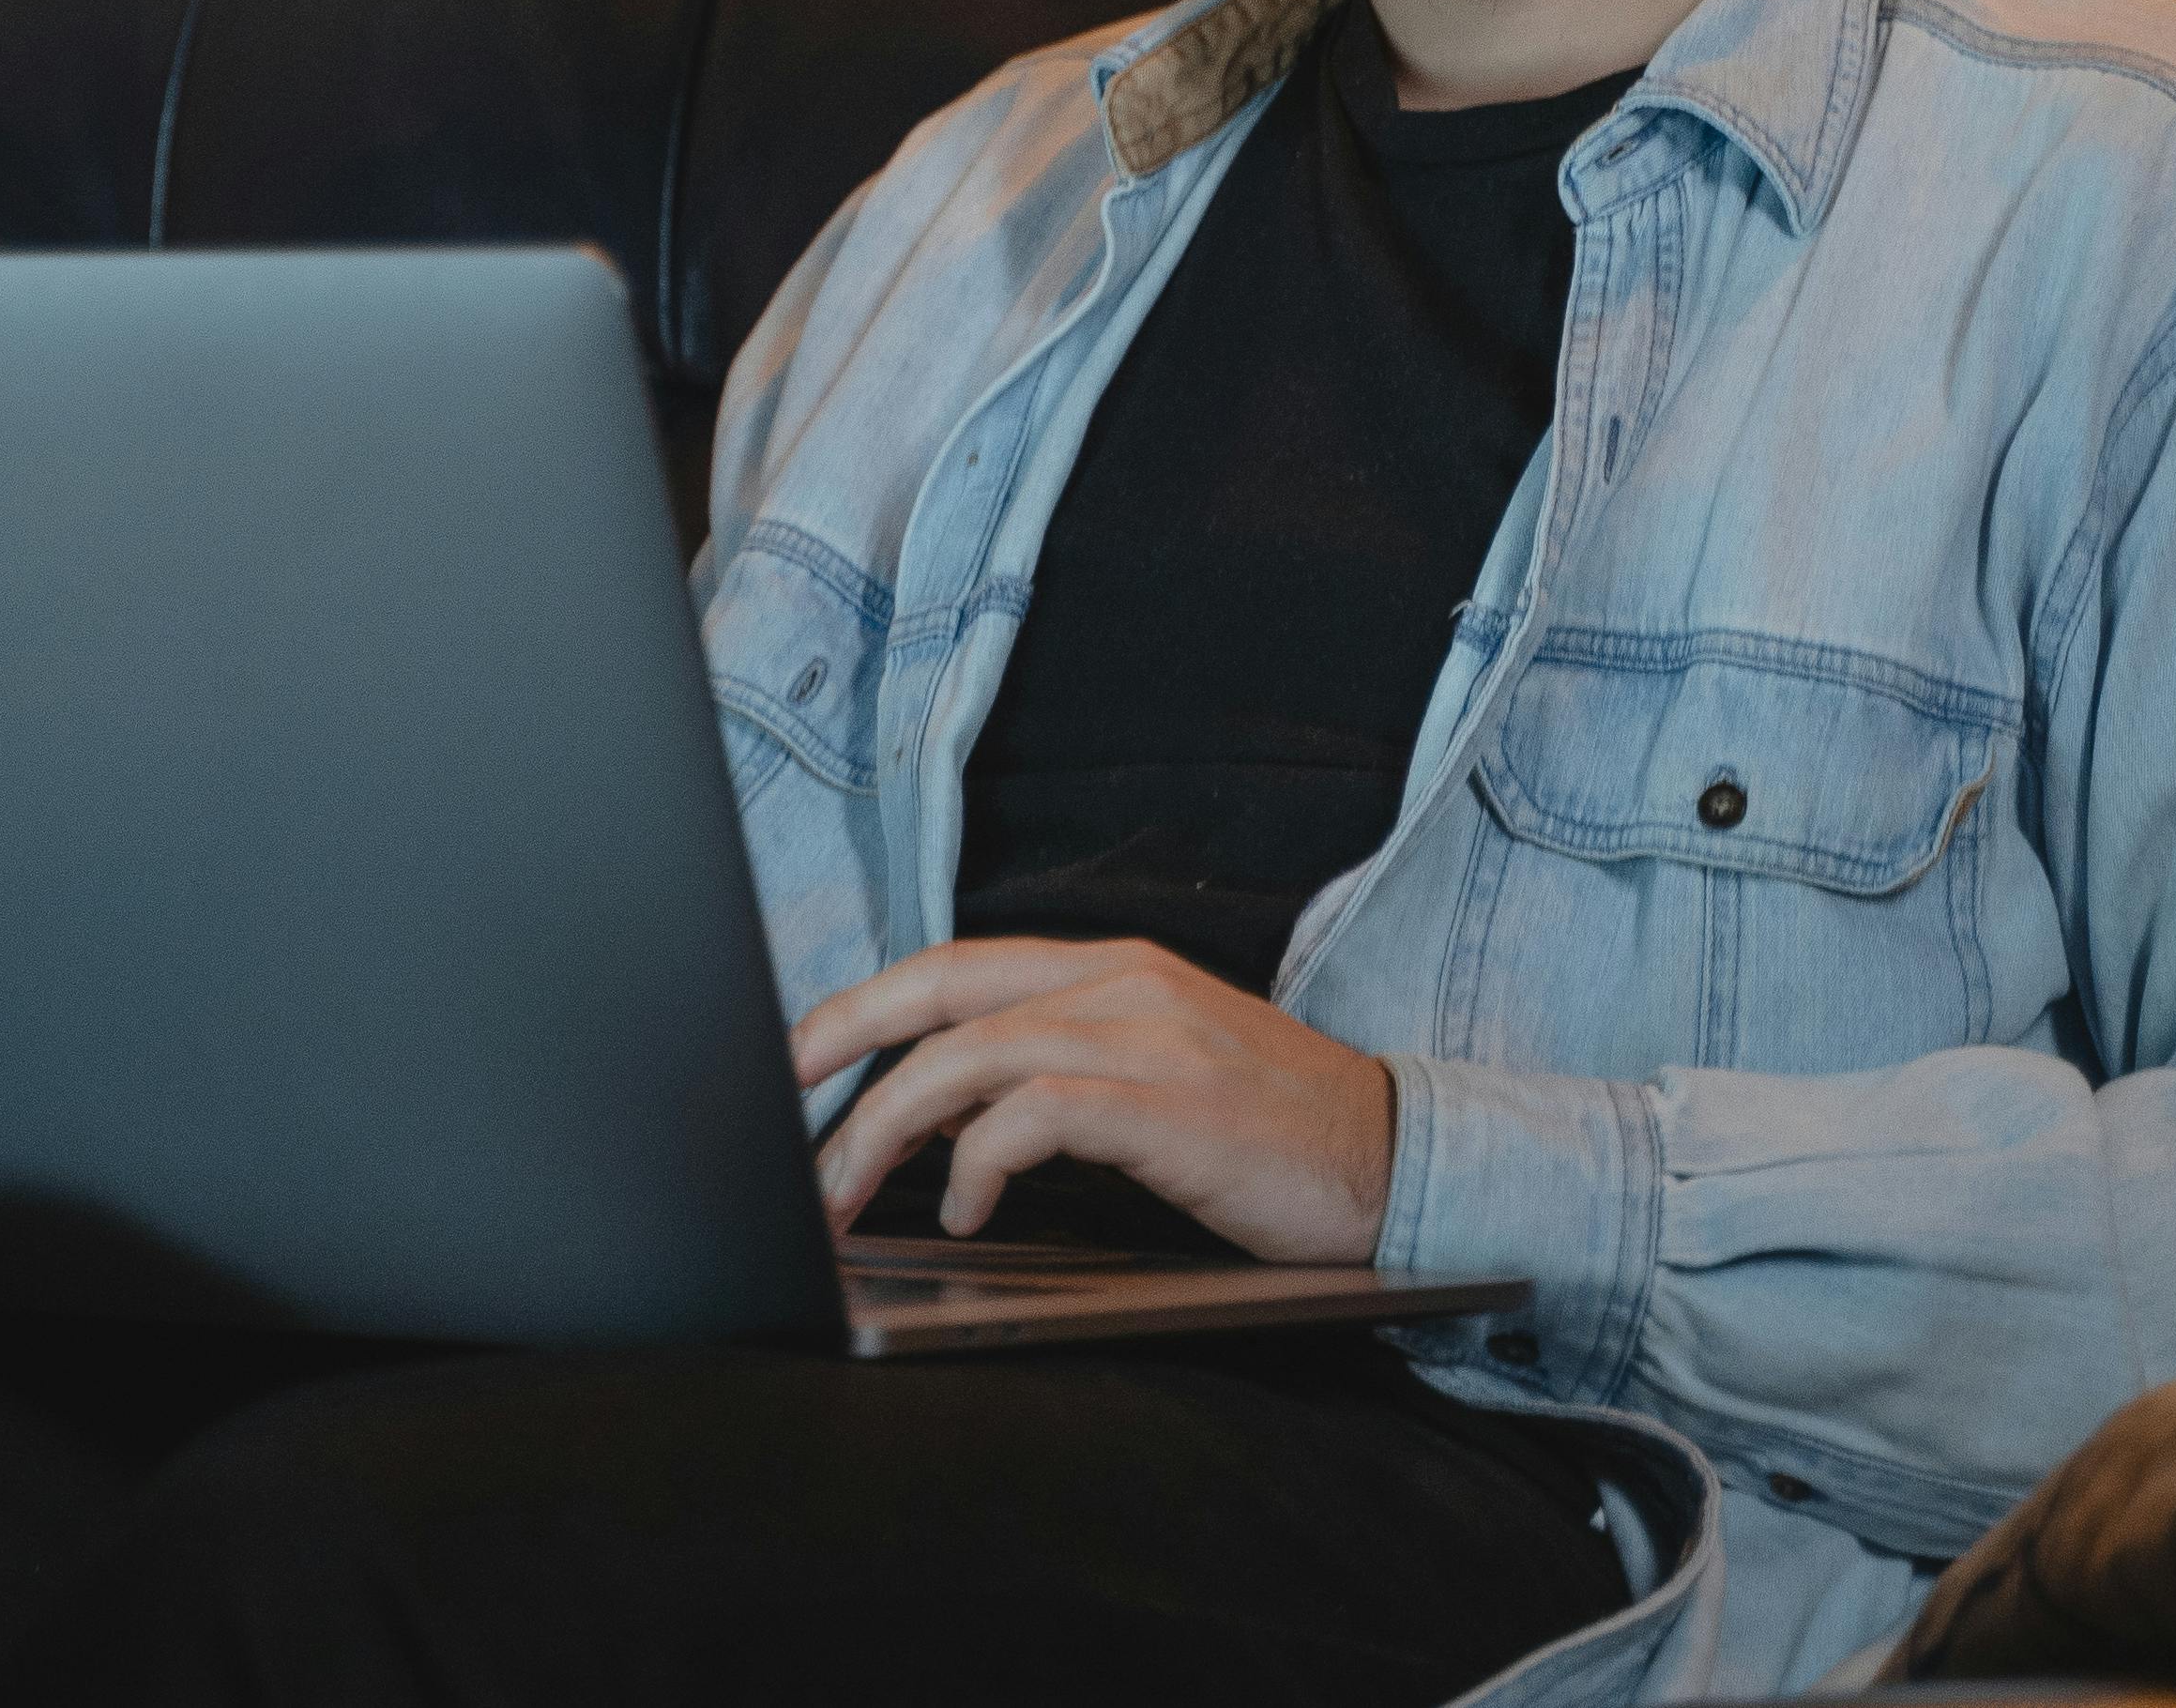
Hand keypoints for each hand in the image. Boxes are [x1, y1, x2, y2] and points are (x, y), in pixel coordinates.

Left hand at [792, 936, 1394, 1264]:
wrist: (1397, 1159)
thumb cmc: (1271, 1137)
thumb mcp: (1153, 1080)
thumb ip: (1052, 1076)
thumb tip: (936, 1112)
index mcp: (1114, 970)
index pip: (955, 966)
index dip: (863, 1004)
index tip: (795, 1057)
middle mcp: (1122, 984)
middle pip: (941, 992)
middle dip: (841, 1045)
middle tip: (778, 1113)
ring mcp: (1147, 1038)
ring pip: (969, 1057)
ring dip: (885, 1130)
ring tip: (848, 1196)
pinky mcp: (1167, 1106)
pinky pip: (1034, 1117)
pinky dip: (976, 1163)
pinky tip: (963, 1210)